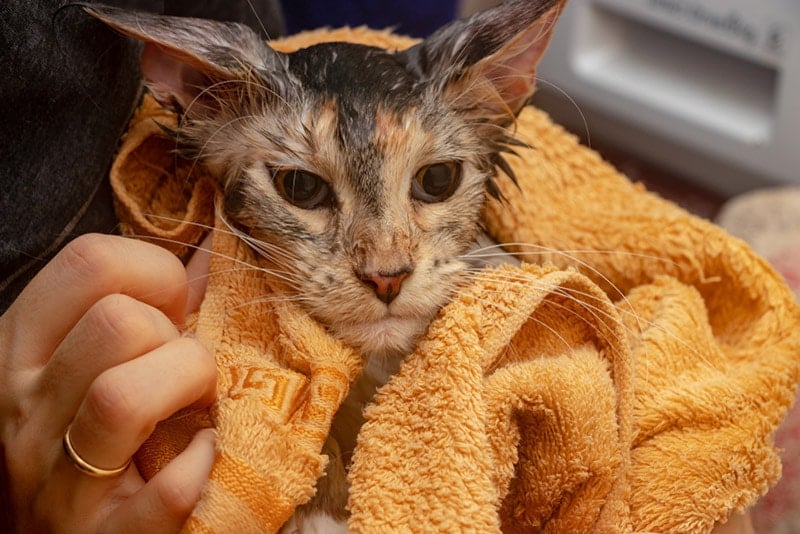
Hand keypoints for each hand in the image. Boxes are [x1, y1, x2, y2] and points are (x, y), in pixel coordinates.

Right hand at [0, 234, 215, 532]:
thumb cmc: (78, 438)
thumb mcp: (84, 362)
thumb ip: (148, 303)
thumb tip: (215, 248)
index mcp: (20, 348)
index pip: (90, 261)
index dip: (157, 273)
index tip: (175, 310)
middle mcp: (22, 410)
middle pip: (118, 324)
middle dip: (178, 337)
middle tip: (184, 370)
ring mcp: (56, 481)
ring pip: (125, 397)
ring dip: (188, 389)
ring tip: (195, 407)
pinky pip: (165, 493)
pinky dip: (199, 467)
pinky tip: (202, 457)